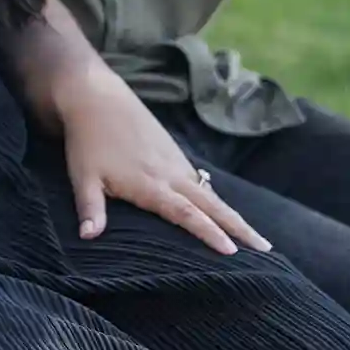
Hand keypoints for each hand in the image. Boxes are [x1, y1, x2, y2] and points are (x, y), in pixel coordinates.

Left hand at [51, 67, 268, 256]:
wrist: (96, 97)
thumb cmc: (87, 141)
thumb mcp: (82, 176)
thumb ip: (90, 208)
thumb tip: (88, 237)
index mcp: (151, 184)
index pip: (186, 214)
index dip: (209, 233)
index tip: (233, 252)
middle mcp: (171, 174)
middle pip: (212, 205)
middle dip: (240, 228)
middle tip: (267, 249)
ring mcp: (176, 162)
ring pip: (211, 193)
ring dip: (233, 215)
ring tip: (255, 238)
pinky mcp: (174, 153)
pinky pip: (201, 182)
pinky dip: (217, 199)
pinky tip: (224, 212)